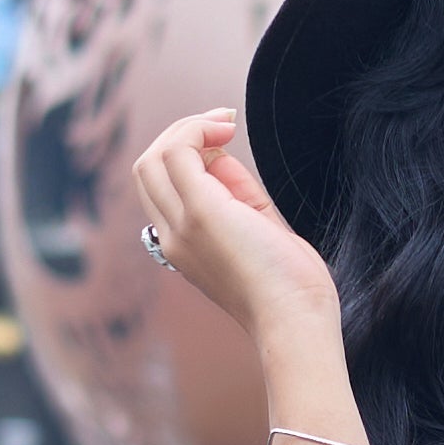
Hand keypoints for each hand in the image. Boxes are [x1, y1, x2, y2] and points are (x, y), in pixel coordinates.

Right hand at [129, 106, 338, 354]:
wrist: (296, 320)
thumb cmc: (290, 284)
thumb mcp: (260, 227)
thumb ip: (238, 193)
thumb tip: (222, 155)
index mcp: (182, 245)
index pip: (161, 186)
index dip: (188, 155)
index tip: (226, 144)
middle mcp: (171, 237)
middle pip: (147, 168)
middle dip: (181, 134)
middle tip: (224, 124)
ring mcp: (182, 226)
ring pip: (154, 157)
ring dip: (188, 127)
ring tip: (225, 124)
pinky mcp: (201, 214)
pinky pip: (177, 152)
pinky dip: (197, 129)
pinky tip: (226, 128)